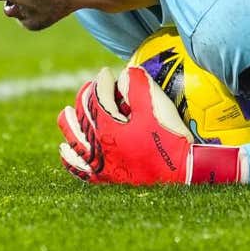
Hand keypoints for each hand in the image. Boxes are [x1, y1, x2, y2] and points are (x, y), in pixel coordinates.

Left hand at [57, 66, 245, 184]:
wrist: (182, 173)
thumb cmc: (170, 139)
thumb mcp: (157, 108)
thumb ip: (139, 86)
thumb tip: (126, 72)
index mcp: (109, 128)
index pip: (98, 98)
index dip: (101, 82)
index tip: (106, 73)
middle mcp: (98, 147)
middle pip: (81, 117)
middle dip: (84, 97)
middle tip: (90, 86)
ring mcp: (100, 165)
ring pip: (74, 142)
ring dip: (69, 125)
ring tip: (67, 113)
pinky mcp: (105, 178)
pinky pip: (78, 168)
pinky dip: (70, 157)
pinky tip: (66, 149)